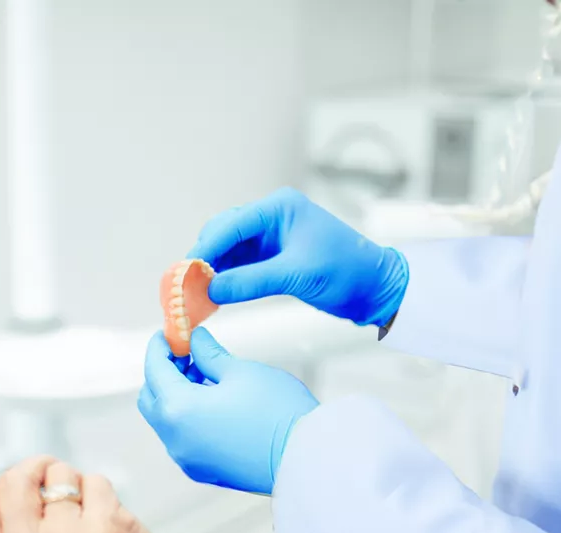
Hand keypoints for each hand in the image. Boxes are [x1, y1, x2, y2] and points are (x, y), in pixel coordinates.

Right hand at [0, 420, 168, 532]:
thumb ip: (12, 523)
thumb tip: (11, 476)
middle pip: (17, 475)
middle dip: (37, 468)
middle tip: (55, 490)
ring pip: (58, 473)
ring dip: (74, 483)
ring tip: (84, 516)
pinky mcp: (101, 527)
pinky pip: (93, 479)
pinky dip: (100, 491)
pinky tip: (105, 519)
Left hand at [138, 329, 317, 494]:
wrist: (307, 460)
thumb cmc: (277, 414)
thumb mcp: (241, 371)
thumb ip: (209, 354)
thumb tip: (195, 341)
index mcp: (178, 410)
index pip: (154, 370)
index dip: (159, 347)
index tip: (167, 334)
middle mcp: (175, 439)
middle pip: (152, 399)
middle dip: (163, 373)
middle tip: (187, 354)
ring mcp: (188, 459)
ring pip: (167, 420)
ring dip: (177, 395)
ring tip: (206, 375)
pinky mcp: (204, 471)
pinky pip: (183, 438)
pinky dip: (188, 417)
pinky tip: (214, 402)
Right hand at [189, 186, 409, 325]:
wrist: (376, 288)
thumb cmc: (347, 271)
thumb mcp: (296, 276)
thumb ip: (250, 281)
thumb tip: (210, 288)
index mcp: (279, 208)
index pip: (230, 225)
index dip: (204, 249)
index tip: (184, 272)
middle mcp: (272, 218)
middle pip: (223, 234)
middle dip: (203, 260)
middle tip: (185, 287)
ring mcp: (272, 238)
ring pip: (228, 251)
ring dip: (212, 272)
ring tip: (195, 296)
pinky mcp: (274, 258)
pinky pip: (240, 266)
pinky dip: (226, 281)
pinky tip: (213, 297)